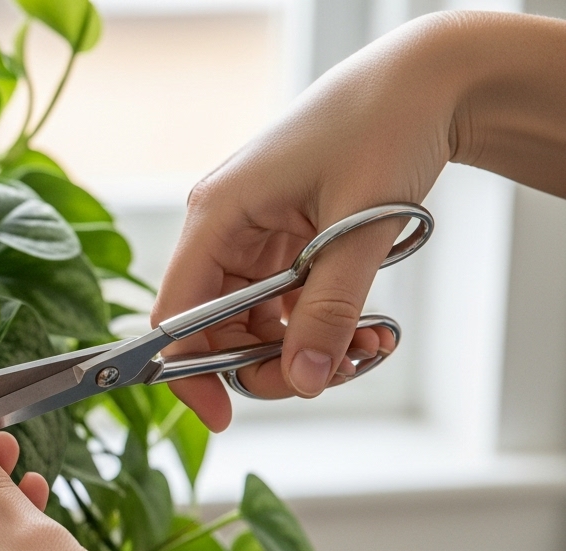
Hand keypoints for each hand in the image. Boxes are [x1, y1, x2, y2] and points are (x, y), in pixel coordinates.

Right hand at [149, 14, 476, 429]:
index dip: (189, 372)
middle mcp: (224, 228)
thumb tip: (302, 381)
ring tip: (368, 344)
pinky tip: (368, 328)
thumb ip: (328, 309)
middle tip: (330, 372)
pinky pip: (284, 307)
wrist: (423, 85)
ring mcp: (253, 236)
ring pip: (254, 325)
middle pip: (216, 328)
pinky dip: (320, 326)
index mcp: (217, 214)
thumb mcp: (360, 227)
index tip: (223, 417)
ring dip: (305, 349)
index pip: (174, 314)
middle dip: (269, 363)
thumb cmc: (383, 129)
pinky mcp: (283, 243)